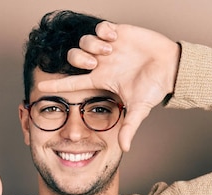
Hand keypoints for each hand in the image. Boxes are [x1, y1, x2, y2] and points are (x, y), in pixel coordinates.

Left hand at [38, 21, 180, 151]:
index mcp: (102, 80)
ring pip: (85, 42)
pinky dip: (103, 31)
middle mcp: (101, 64)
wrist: (171, 66)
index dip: (56, 84)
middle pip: (74, 58)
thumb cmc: (155, 87)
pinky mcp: (118, 33)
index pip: (73, 83)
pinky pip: (100, 27)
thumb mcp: (139, 109)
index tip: (40, 87)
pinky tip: (115, 37)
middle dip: (78, 59)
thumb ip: (129, 127)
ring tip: (110, 49)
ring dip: (93, 45)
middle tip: (94, 61)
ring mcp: (108, 48)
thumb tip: (125, 149)